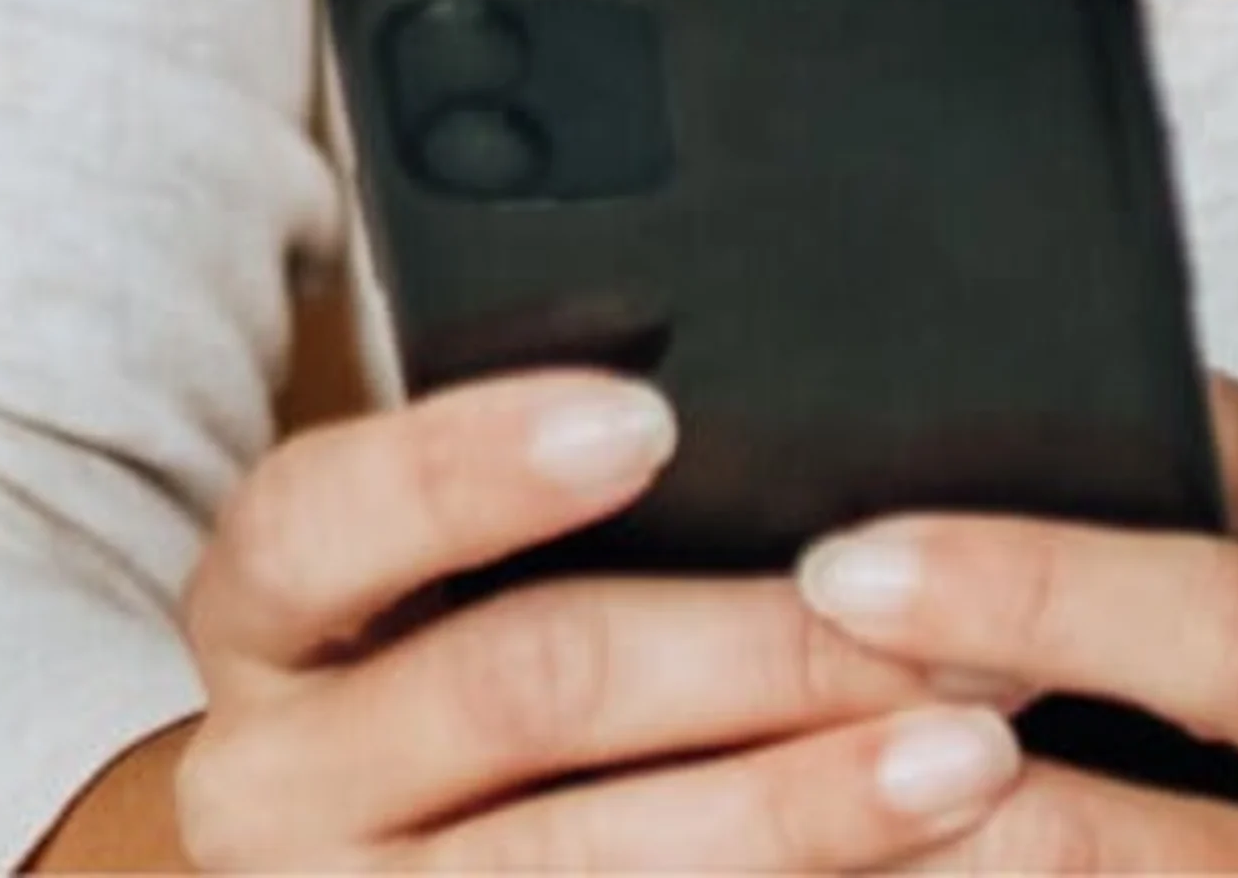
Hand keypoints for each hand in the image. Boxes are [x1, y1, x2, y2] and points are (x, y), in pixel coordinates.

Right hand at [160, 371, 1036, 868]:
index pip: (324, 516)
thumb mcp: (421, 575)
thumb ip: (538, 490)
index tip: (652, 417)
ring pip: (586, 866)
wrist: (347, 875)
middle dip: (753, 654)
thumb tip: (746, 406)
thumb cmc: (437, 665)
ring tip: (973, 754)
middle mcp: (270, 785)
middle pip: (517, 690)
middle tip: (940, 621)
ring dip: (803, 810)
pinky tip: (920, 873)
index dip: (477, 463)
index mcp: (264, 620)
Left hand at [792, 373, 1237, 869]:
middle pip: (1112, 848)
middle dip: (913, 777)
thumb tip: (1015, 393)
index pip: (1232, 634)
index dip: (1040, 590)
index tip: (854, 557)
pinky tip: (821, 871)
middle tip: (758, 695)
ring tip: (737, 815)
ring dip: (892, 874)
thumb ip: (1219, 460)